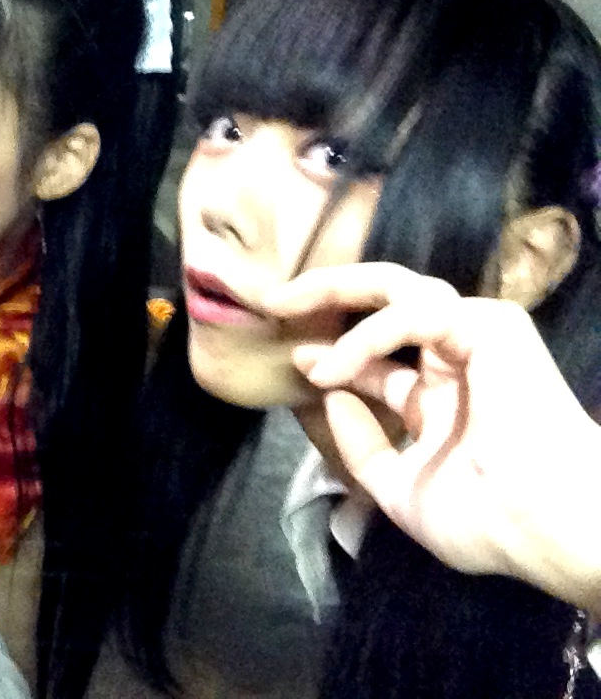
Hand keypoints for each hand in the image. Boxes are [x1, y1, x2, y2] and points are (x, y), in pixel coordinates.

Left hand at [264, 263, 600, 612]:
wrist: (543, 528)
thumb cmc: (485, 520)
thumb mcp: (399, 491)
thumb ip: (362, 449)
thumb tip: (330, 400)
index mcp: (443, 399)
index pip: (379, 360)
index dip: (333, 355)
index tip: (294, 359)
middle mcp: (457, 361)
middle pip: (385, 301)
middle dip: (327, 292)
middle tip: (273, 301)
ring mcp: (475, 338)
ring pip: (398, 288)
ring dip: (336, 293)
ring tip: (284, 308)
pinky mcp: (491, 326)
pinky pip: (415, 312)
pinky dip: (368, 335)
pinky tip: (334, 368)